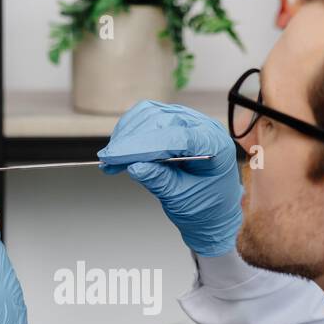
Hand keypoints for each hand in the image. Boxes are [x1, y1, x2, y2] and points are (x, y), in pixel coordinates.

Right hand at [96, 100, 242, 256]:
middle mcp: (204, 127)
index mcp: (214, 145)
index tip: (116, 156)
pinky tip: (120, 150)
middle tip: (108, 160)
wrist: (213, 209)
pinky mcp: (176, 122)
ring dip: (127, 135)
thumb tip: (135, 166)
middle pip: (160, 120)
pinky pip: (149, 117)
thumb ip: (160, 181)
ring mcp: (190, 121)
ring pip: (151, 115)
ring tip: (112, 159)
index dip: (141, 145)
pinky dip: (131, 133)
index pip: (175, 136)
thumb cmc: (206, 206)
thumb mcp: (182, 199)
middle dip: (130, 140)